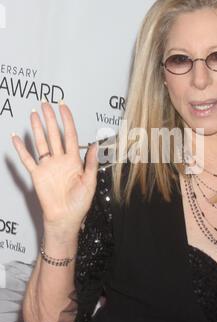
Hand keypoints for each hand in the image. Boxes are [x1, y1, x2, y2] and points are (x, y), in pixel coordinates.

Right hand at [11, 101, 98, 238]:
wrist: (65, 218)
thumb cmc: (79, 203)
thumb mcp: (90, 182)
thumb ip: (92, 163)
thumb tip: (96, 145)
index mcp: (74, 160)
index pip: (70, 134)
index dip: (67, 120)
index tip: (63, 106)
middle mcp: (60, 160)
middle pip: (54, 134)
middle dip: (50, 118)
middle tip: (45, 103)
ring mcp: (48, 166)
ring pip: (41, 143)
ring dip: (37, 128)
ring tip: (33, 114)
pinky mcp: (37, 175)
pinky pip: (27, 159)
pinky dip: (21, 149)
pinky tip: (16, 138)